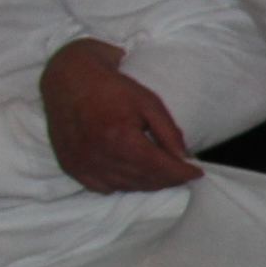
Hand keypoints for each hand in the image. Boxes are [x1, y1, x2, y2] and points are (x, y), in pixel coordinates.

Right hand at [40, 38, 197, 191]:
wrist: (68, 78)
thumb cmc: (112, 87)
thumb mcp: (149, 102)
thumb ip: (169, 132)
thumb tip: (183, 158)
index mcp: (120, 139)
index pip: (160, 168)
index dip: (182, 173)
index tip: (197, 173)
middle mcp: (99, 156)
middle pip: (145, 180)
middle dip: (169, 179)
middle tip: (181, 172)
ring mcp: (82, 165)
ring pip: (127, 186)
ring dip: (148, 183)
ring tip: (161, 172)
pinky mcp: (71, 167)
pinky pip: (104, 188)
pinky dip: (122, 184)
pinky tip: (132, 173)